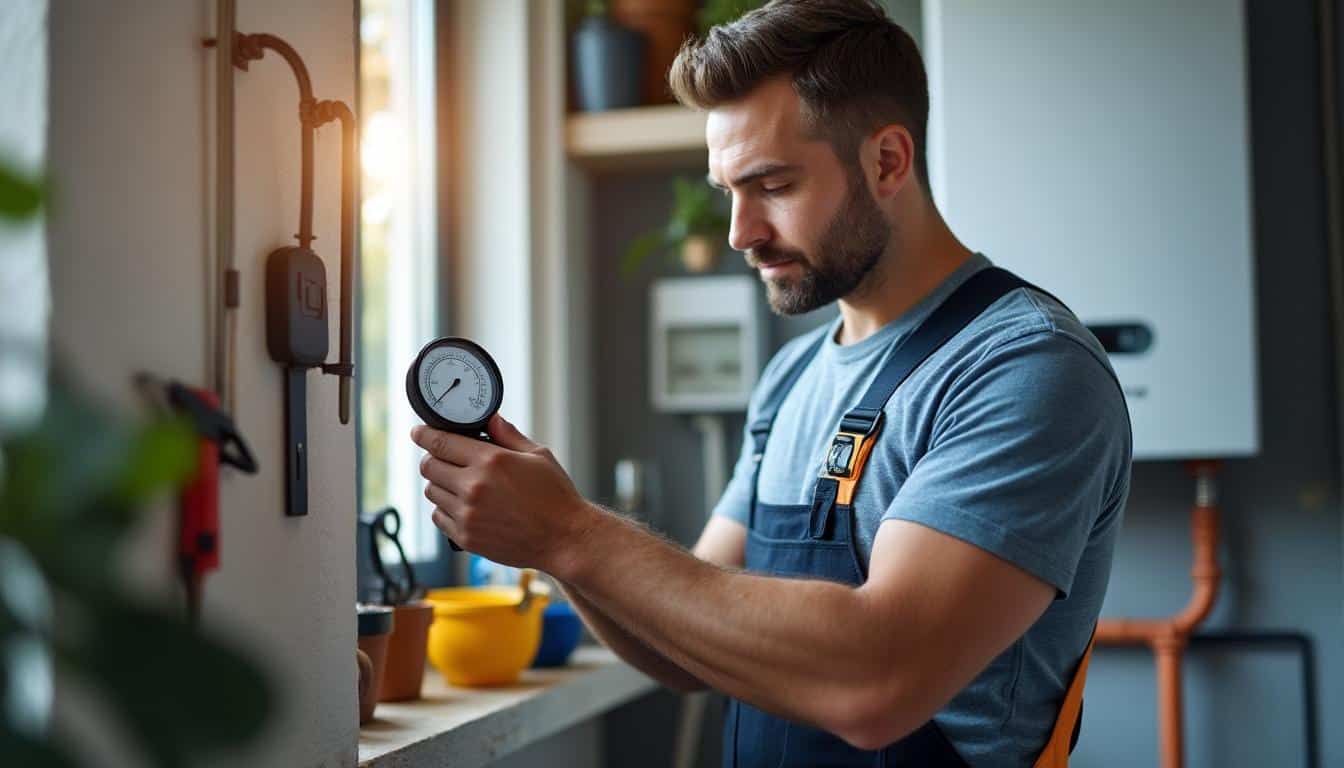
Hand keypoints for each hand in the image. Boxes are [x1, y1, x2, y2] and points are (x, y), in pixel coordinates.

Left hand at [412, 414, 597, 572]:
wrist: (564, 538)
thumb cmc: (555, 497)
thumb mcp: (538, 455)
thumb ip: (509, 435)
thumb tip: (491, 419)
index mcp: (491, 461)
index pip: (441, 442)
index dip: (424, 434)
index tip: (418, 432)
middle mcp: (474, 487)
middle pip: (429, 467)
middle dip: (433, 459)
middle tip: (445, 459)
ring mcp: (467, 514)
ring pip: (432, 492)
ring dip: (441, 485)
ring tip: (461, 485)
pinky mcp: (466, 538)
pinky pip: (439, 517)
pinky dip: (446, 509)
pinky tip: (465, 506)